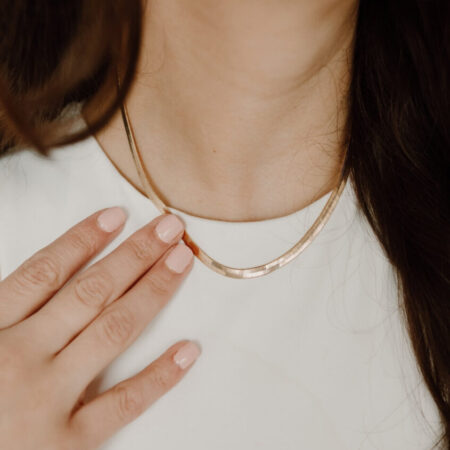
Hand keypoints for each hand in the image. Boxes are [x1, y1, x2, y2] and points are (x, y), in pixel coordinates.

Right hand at [0, 207, 199, 449]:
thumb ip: (4, 312)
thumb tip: (38, 276)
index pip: (45, 273)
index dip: (83, 240)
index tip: (118, 215)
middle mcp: (18, 360)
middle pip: (90, 292)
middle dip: (134, 255)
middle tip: (170, 226)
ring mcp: (44, 402)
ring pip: (113, 331)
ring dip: (153, 292)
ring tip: (181, 262)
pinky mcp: (67, 446)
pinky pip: (123, 404)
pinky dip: (159, 376)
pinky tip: (189, 349)